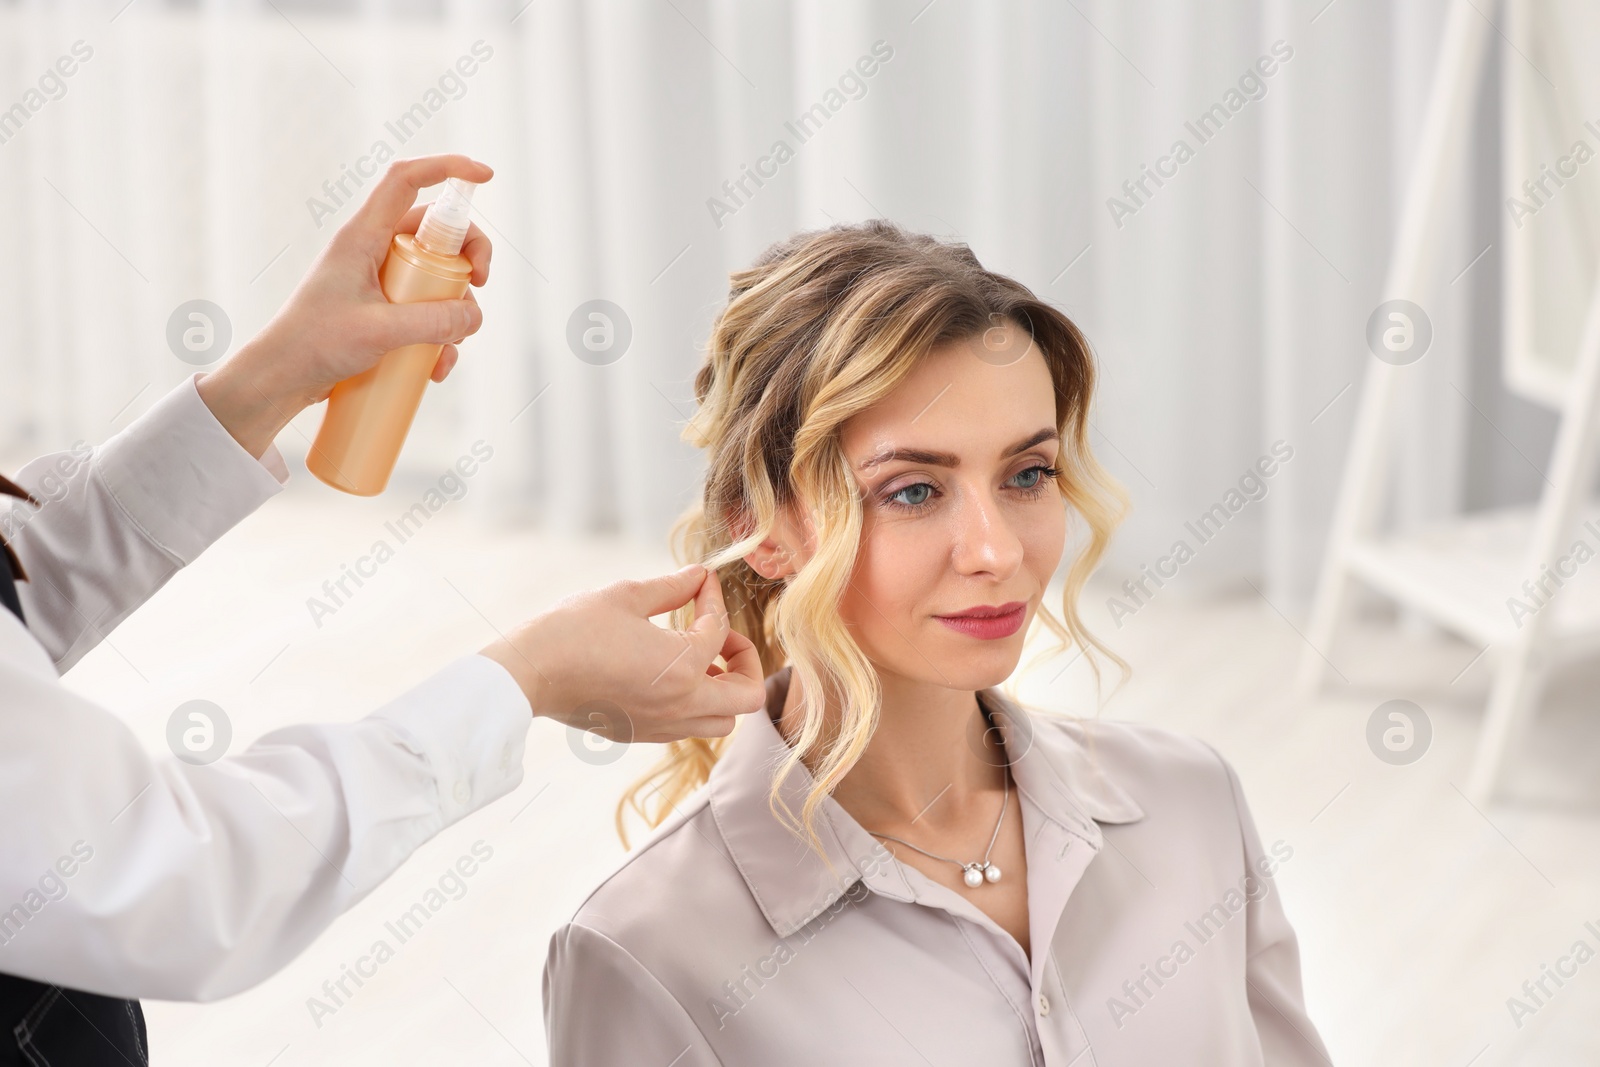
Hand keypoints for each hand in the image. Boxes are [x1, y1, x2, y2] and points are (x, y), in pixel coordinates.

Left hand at [196, 154, 494, 458]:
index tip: (485, 175)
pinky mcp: (383, 312)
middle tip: (480, 283)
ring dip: (455, 310)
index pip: (407, 181)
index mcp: (363, 236)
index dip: (447, 167)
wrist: (281, 380)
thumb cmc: (314, 346)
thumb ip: (433, 322)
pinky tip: (435, 368)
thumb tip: (475, 316)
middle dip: (468, 255)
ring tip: (448, 349)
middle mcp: (373, 251)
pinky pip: (426, 312)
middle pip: (437, 232)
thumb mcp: (379, 332)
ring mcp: (380, 282)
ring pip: (438, 277)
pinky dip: (440, 336)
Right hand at [479, 564, 767, 742]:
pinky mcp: (642, 734)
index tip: (700, 584)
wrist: (529, 674)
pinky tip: (670, 674)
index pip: (720, 630)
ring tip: (699, 659)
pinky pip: (689, 726)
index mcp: (684, 668)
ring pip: (722, 720)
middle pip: (748, 697)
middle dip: (746, 662)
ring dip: (723, 688)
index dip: (713, 599)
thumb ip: (674, 587)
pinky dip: (695, 703)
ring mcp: (662, 726)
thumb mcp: (627, 596)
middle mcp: (681, 706)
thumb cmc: (573, 630)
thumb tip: (700, 575)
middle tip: (722, 638)